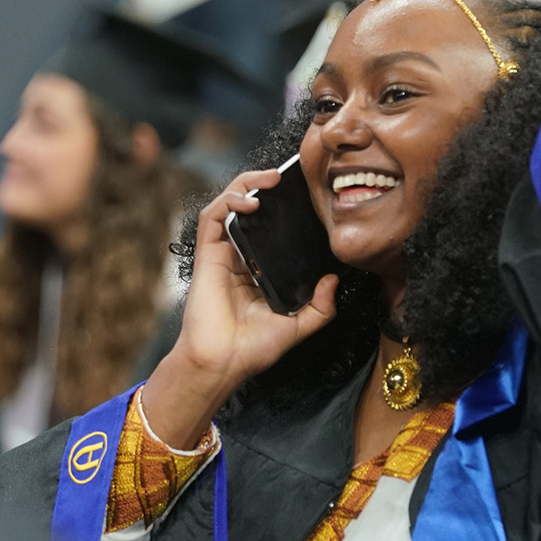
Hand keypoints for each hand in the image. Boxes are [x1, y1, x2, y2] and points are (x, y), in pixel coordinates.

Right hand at [143, 170, 337, 448]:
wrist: (223, 363)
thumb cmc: (254, 349)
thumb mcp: (298, 327)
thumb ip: (320, 308)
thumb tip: (334, 280)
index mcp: (260, 267)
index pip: (271, 226)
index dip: (283, 206)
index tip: (303, 193)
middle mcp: (240, 255)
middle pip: (250, 207)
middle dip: (264, 185)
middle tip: (286, 177)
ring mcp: (222, 253)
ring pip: (229, 204)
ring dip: (247, 184)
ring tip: (270, 179)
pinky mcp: (207, 254)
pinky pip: (213, 217)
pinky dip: (229, 200)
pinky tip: (250, 200)